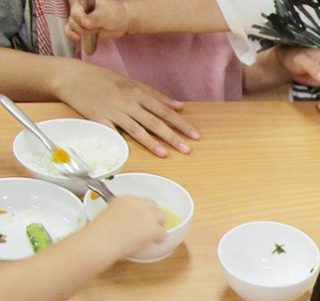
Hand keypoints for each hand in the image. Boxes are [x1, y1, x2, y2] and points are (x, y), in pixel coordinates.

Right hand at [53, 61, 198, 156]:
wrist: (72, 75)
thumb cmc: (103, 79)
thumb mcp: (131, 82)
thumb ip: (156, 95)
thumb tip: (179, 106)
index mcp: (137, 92)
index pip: (164, 110)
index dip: (180, 123)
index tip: (195, 135)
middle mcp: (128, 102)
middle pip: (154, 122)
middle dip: (172, 136)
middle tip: (187, 149)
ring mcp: (113, 111)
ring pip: (136, 129)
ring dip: (152, 142)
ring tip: (166, 154)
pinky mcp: (97, 118)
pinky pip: (111, 132)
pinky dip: (120, 141)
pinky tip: (129, 152)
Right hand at [66, 0, 129, 40]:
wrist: (121, 22)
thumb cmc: (114, 15)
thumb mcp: (105, 15)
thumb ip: (95, 18)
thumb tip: (85, 23)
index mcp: (84, 0)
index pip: (76, 6)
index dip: (80, 16)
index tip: (87, 23)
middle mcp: (80, 7)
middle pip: (74, 17)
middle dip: (81, 25)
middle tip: (92, 27)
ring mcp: (79, 17)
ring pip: (72, 25)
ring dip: (80, 31)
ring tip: (92, 31)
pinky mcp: (80, 27)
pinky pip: (70, 30)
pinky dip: (72, 35)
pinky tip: (77, 38)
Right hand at [85, 195, 166, 259]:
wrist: (101, 242)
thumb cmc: (99, 234)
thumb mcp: (108, 215)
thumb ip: (121, 214)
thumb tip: (128, 222)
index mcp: (126, 198)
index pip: (141, 202)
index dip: (141, 212)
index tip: (137, 220)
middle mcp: (138, 203)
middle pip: (153, 207)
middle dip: (151, 217)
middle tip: (146, 228)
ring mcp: (148, 215)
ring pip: (161, 218)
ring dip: (157, 226)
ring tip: (150, 236)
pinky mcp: (154, 228)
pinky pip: (163, 233)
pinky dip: (159, 239)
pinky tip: (151, 243)